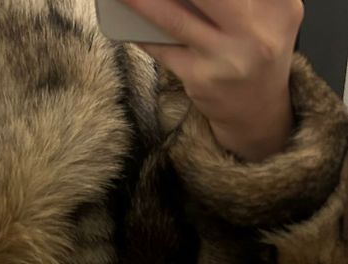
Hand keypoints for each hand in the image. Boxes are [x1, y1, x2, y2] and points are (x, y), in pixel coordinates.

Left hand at [122, 0, 303, 160]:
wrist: (257, 111)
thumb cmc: (257, 48)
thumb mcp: (270, 11)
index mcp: (279, 4)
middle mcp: (256, 30)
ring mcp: (225, 57)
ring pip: (175, 18)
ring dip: (144, 1)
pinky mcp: (200, 78)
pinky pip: (162, 47)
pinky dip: (141, 28)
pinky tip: (125, 13)